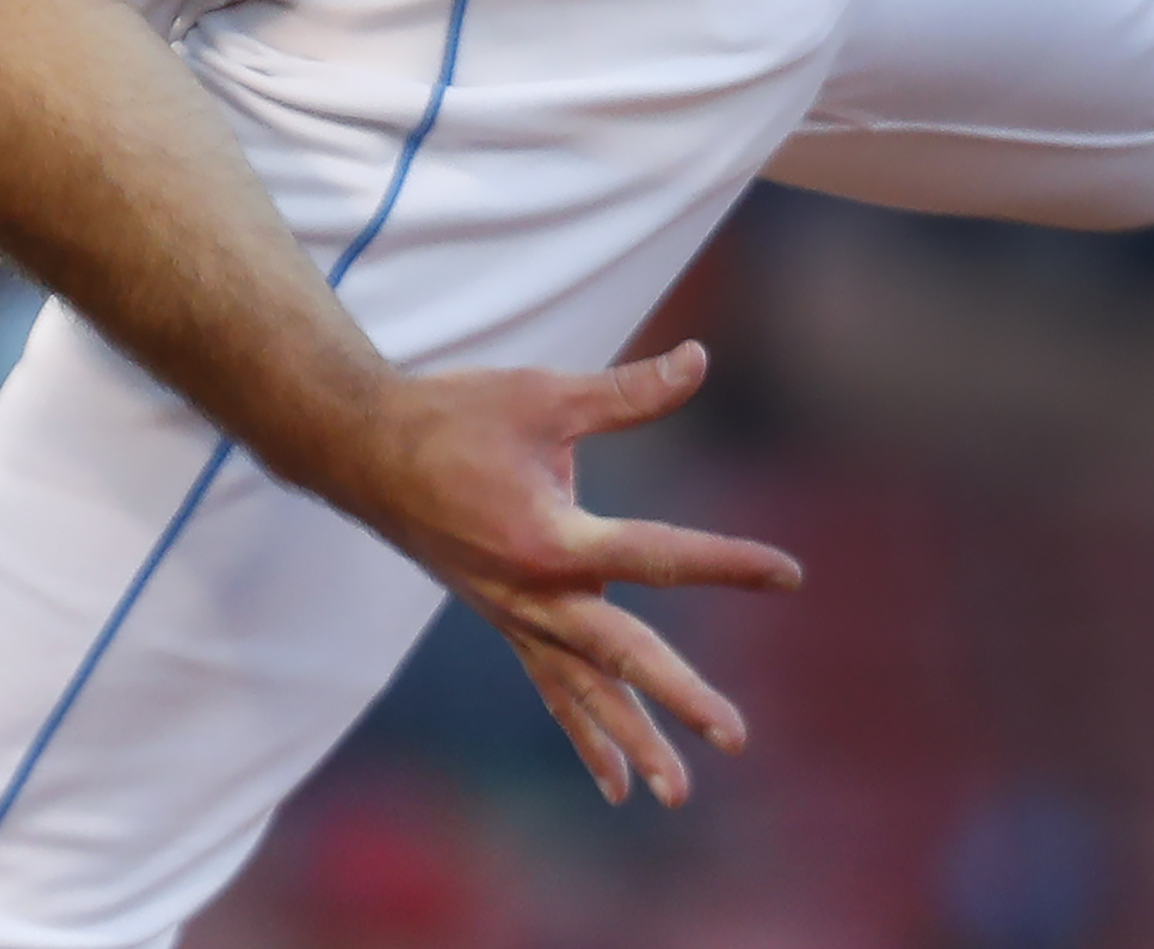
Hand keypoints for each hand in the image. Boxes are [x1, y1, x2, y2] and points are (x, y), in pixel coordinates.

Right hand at [340, 342, 800, 804]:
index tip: (789, 573)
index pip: (658, 553)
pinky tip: (616, 785)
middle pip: (623, 654)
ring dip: (631, 741)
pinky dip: (585, 734)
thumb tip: (700, 359)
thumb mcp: (544, 397)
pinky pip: (552, 689)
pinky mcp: (505, 620)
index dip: (728, 562)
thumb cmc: (455, 416)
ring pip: (584, 691)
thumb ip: (627, 392)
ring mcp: (516, 616)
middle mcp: (535, 593)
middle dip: (679, 698)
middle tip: (735, 737)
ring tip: (676, 795)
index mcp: (551, 538)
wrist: (363, 450)